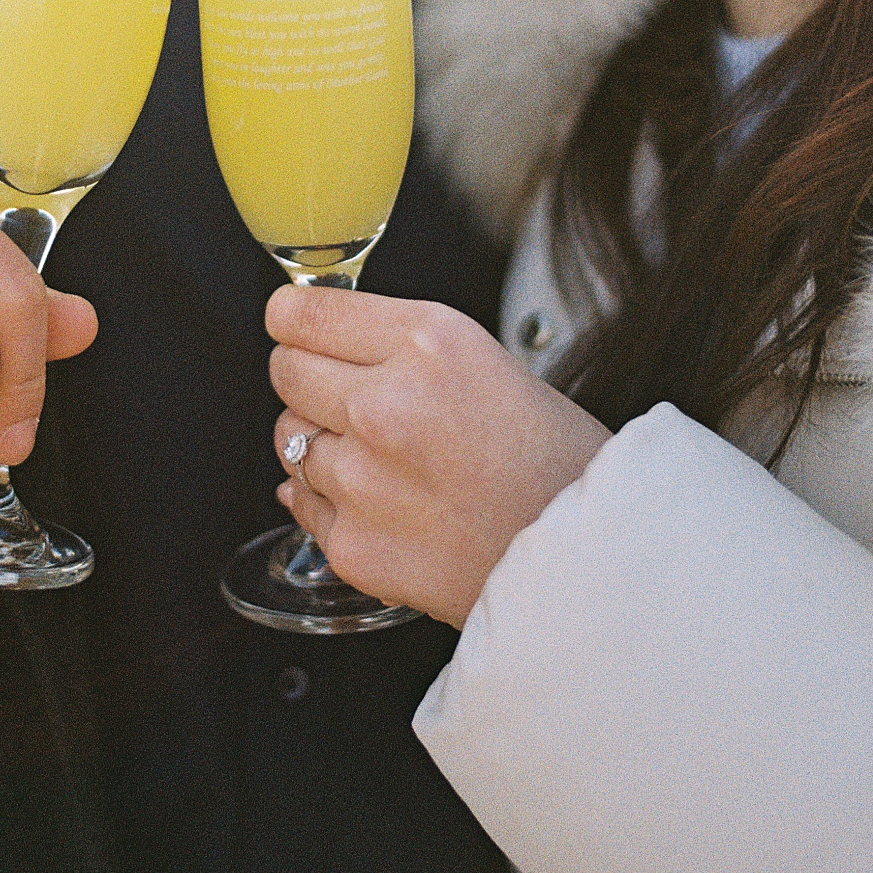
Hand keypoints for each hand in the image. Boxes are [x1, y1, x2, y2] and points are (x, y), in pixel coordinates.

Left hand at [265, 284, 611, 628]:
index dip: (298, 319)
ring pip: (290, 439)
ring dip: (325, 443)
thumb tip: (327, 345)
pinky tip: (388, 502)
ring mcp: (360, 478)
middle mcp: (385, 404)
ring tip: (390, 461)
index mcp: (429, 344)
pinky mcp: (350, 542)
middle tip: (353, 398)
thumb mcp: (493, 365)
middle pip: (285, 370)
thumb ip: (407, 351)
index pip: (304, 312)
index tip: (298, 327)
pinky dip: (334, 502)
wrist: (587, 560)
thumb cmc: (560, 465)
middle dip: (311, 379)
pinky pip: (304, 503)